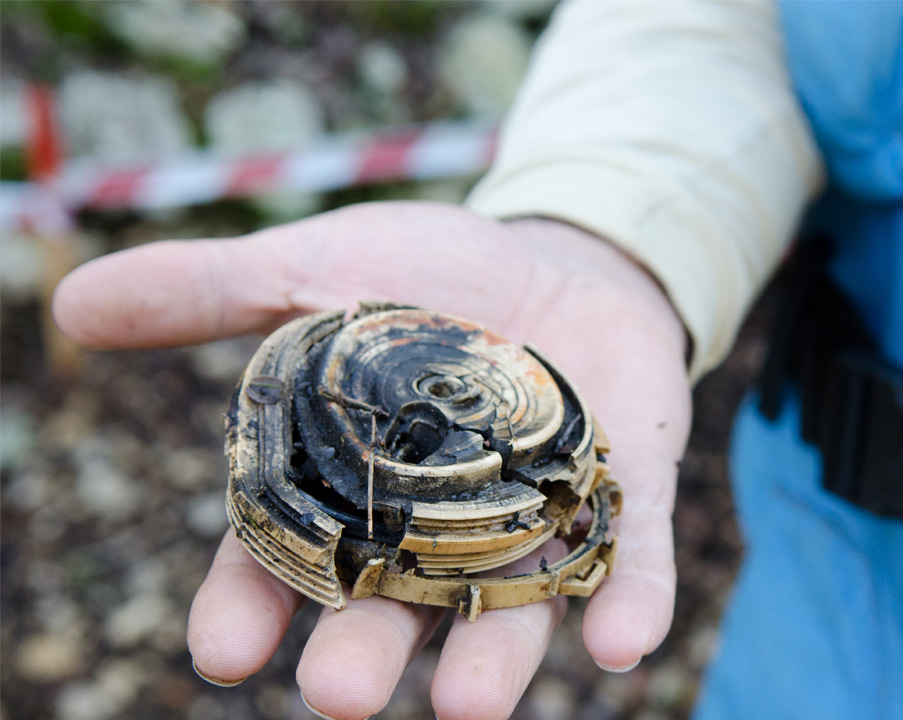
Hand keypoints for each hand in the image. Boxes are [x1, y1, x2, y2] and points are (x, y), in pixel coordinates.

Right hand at [53, 202, 691, 719]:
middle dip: (366, 652)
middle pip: (395, 606)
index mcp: (354, 488)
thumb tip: (71, 304)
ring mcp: (533, 515)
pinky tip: (624, 643)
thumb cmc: (431, 275)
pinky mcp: (619, 492)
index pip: (288, 560)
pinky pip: (627, 557)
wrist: (558, 251)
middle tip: (338, 696)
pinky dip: (628, 598)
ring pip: (509, 607)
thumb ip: (212, 294)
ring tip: (470, 708)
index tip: (222, 651)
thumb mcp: (320, 269)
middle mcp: (438, 526)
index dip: (252, 605)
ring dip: (492, 660)